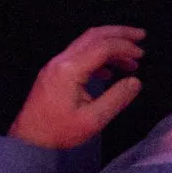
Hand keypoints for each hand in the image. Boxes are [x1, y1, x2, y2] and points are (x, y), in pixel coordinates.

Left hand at [9, 25, 146, 148]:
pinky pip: (78, 56)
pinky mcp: (54, 72)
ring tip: (132, 61)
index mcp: (70, 70)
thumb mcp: (93, 119)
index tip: (142, 54)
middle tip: (141, 36)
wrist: (29, 138)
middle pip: (92, 36)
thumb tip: (135, 81)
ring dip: (109, 46)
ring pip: (85, 44)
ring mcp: (55, 65)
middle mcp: (60, 61)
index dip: (124, 46)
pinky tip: (109, 72)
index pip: (101, 47)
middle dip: (118, 33)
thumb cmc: (60, 130)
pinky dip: (97, 57)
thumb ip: (116, 98)